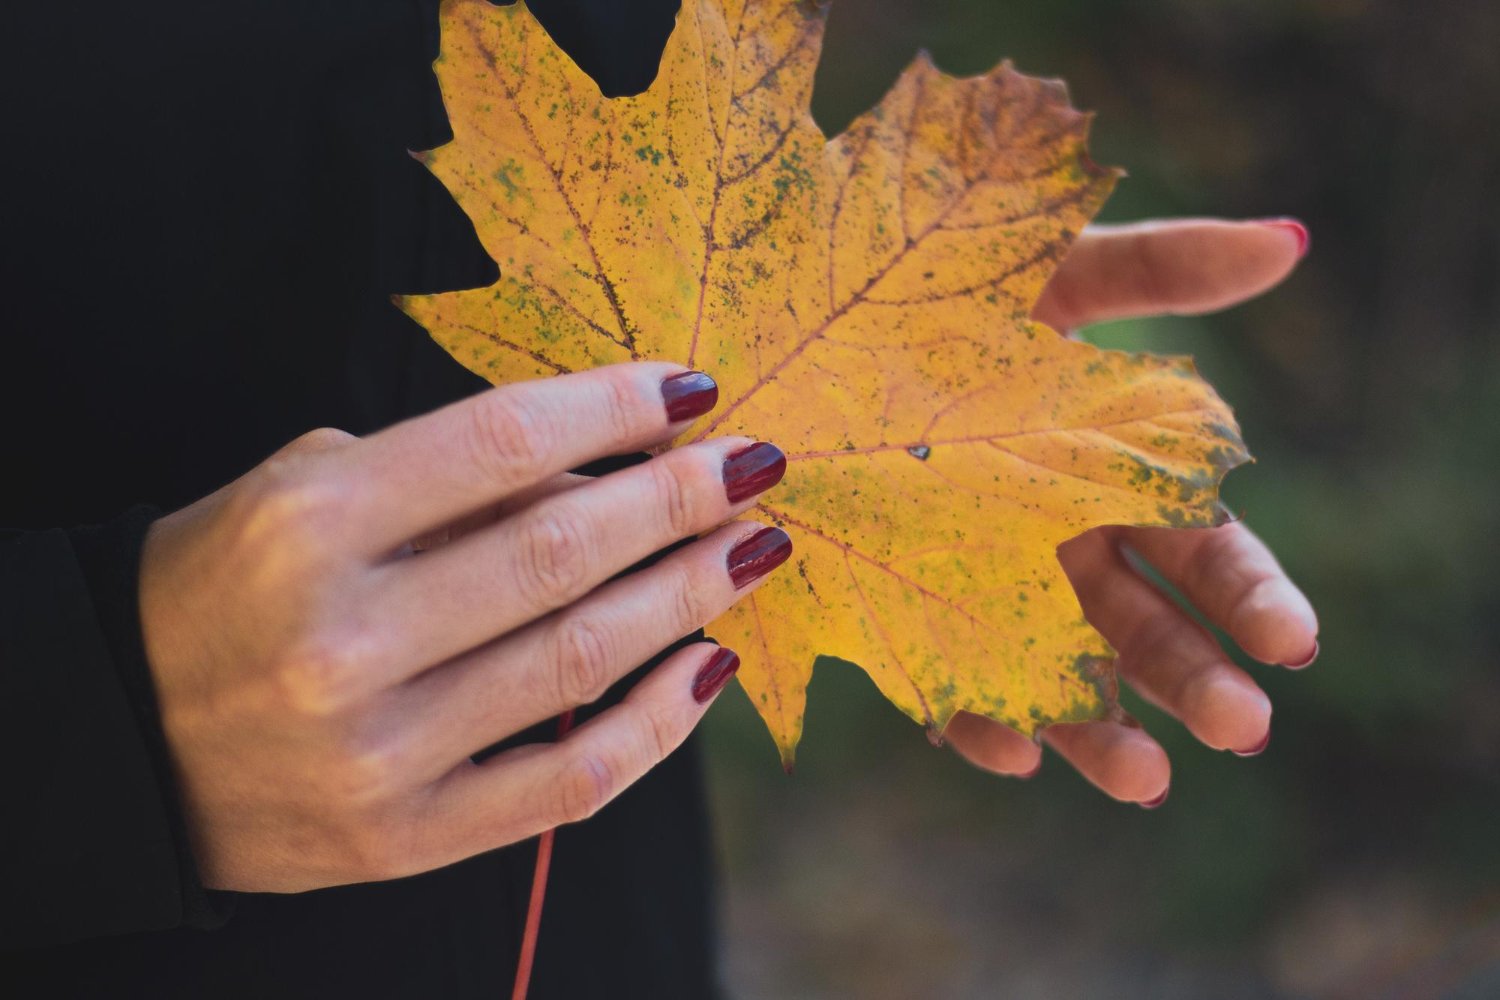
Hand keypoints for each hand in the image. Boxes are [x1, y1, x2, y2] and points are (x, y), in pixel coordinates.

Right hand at [139, 363, 791, 890]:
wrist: (126, 739)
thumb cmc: (228, 586)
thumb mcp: (305, 492)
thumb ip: (444, 481)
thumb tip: (606, 474)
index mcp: (310, 525)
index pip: (501, 442)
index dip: (615, 407)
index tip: (695, 389)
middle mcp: (345, 638)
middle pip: (561, 549)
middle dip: (681, 498)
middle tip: (756, 465)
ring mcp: (379, 751)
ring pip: (582, 658)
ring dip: (692, 593)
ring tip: (755, 545)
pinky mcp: (406, 836)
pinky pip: (570, 782)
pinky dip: (658, 724)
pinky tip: (711, 663)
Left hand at [944, 218, 1318, 804]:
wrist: (787, 331)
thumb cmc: (928, 292)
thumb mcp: (1043, 268)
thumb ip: (1156, 267)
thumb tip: (1292, 240)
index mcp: (1109, 475)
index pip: (1202, 549)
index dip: (1250, 594)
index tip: (1294, 643)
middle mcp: (1054, 544)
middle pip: (1144, 629)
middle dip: (1196, 676)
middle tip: (1243, 727)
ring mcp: (979, 590)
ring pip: (1058, 679)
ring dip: (1103, 733)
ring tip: (1147, 781)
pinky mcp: (899, 621)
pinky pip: (943, 687)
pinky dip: (977, 722)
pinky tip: (1005, 750)